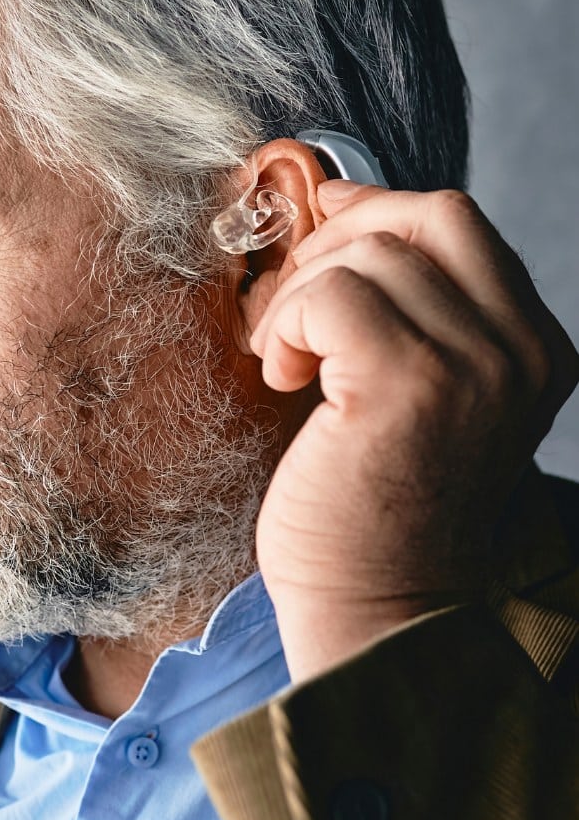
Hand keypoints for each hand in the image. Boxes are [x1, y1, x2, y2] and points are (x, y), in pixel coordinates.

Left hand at [251, 180, 578, 682]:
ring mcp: (476, 367)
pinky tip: (284, 378)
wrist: (376, 614)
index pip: (460, 225)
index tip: (324, 228)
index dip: (380, 211)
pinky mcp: (412, 385)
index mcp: (535, 349)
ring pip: (367, 256)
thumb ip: (414, 310)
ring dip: (301, 298)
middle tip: (294, 305)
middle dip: (341, 239)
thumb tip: (343, 206)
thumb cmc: (378, 506)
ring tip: (288, 362)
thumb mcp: (425, 391)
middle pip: (427, 218)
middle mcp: (522, 352)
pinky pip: (331, 296)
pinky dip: (288, 325)